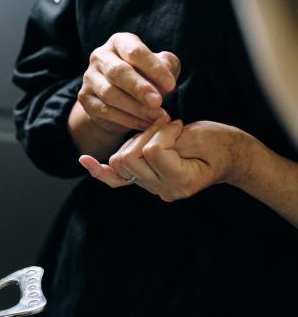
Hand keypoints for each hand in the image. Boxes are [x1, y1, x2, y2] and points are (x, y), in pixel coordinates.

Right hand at [78, 32, 180, 133]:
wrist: (119, 99)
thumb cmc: (145, 76)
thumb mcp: (161, 67)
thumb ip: (167, 66)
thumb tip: (166, 75)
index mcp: (119, 42)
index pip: (135, 52)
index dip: (154, 68)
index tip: (171, 85)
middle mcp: (100, 56)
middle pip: (118, 72)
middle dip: (139, 88)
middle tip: (158, 102)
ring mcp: (89, 78)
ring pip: (110, 94)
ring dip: (135, 107)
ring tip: (156, 116)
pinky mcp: (85, 98)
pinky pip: (105, 111)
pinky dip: (127, 120)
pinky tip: (145, 124)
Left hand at [79, 120, 251, 200]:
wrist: (230, 156)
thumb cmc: (220, 143)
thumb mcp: (202, 136)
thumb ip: (172, 139)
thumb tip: (147, 141)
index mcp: (180, 182)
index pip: (151, 152)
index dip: (162, 132)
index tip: (178, 126)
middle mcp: (162, 190)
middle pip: (129, 158)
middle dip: (144, 136)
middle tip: (166, 127)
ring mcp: (152, 188)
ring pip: (121, 161)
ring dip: (135, 141)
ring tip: (159, 135)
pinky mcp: (146, 181)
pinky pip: (117, 180)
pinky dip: (101, 171)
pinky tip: (85, 160)